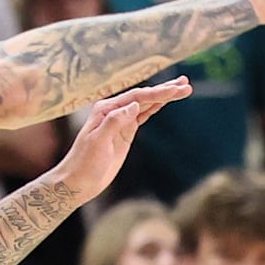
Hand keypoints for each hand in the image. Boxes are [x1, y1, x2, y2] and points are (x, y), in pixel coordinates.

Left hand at [49, 78, 191, 198]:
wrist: (78, 181)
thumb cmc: (84, 162)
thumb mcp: (98, 142)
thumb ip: (114, 122)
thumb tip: (134, 105)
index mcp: (106, 110)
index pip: (136, 97)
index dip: (157, 93)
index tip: (175, 89)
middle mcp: (114, 111)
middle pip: (144, 97)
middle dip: (165, 90)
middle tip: (186, 83)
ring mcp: (121, 121)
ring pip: (146, 105)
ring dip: (164, 96)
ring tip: (182, 88)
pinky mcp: (126, 132)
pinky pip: (144, 116)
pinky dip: (156, 108)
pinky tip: (166, 102)